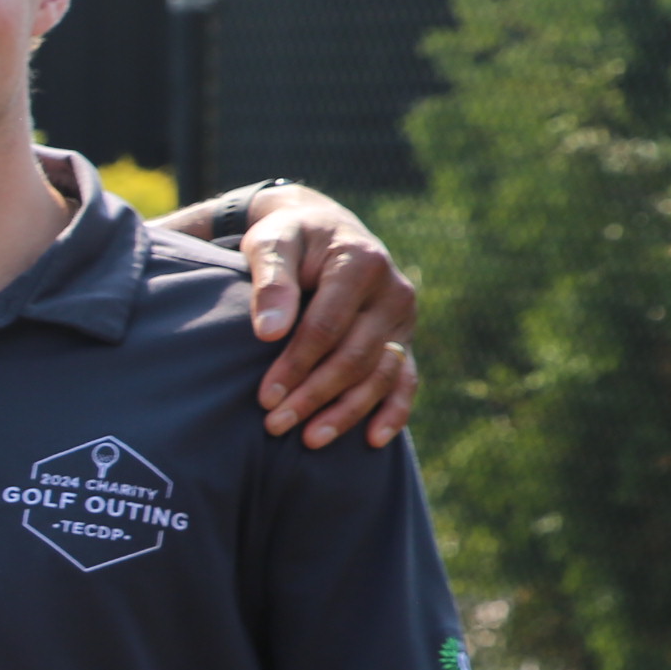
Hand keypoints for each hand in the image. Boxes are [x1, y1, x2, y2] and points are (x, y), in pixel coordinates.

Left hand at [242, 190, 419, 449]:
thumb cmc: (287, 238)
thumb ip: (270, 280)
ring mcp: (403, 319)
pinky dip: (393, 411)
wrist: (319, 229)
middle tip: (275, 425)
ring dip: (347, 411)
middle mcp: (392, 292)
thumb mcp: (272, 243)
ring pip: (380, 374)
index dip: (296, 364)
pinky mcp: (403, 338)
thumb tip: (268, 331)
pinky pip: (405, 379)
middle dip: (315, 394)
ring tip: (309, 440)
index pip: (327, 325)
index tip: (265, 397)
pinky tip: (373, 440)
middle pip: (354, 356)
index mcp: (360, 263)